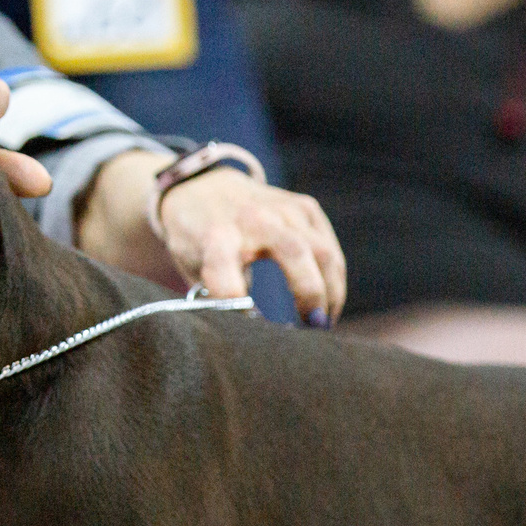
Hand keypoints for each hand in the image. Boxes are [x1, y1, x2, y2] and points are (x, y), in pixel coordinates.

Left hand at [154, 170, 345, 325]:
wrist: (201, 187)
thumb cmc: (196, 239)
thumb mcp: (192, 267)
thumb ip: (217, 298)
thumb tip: (253, 339)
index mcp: (215, 237)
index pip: (226, 276)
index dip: (239, 309)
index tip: (253, 334)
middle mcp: (251, 218)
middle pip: (294, 253)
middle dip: (310, 296)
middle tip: (312, 330)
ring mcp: (282, 209)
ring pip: (322, 251)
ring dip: (330, 293)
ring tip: (323, 324)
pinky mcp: (304, 207)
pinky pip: (329, 247)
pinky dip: (333, 279)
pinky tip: (327, 303)